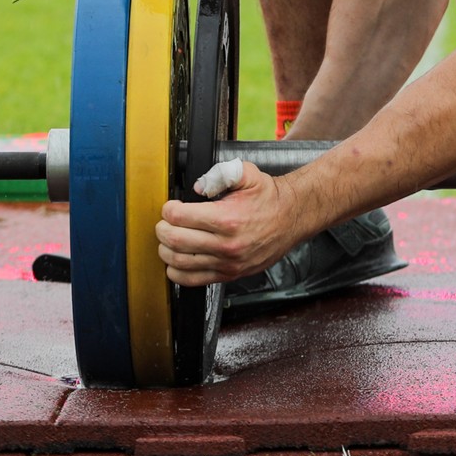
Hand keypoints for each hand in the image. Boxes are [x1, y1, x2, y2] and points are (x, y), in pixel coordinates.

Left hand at [155, 160, 310, 285]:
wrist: (292, 218)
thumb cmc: (269, 198)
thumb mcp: (247, 175)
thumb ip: (220, 174)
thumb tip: (198, 186)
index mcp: (227, 218)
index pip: (180, 217)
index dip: (168, 210)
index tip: (170, 207)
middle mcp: (226, 244)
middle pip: (175, 240)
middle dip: (162, 229)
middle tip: (164, 223)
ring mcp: (227, 262)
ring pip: (180, 262)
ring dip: (166, 250)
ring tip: (168, 239)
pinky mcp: (230, 274)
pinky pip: (193, 280)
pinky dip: (177, 273)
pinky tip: (175, 262)